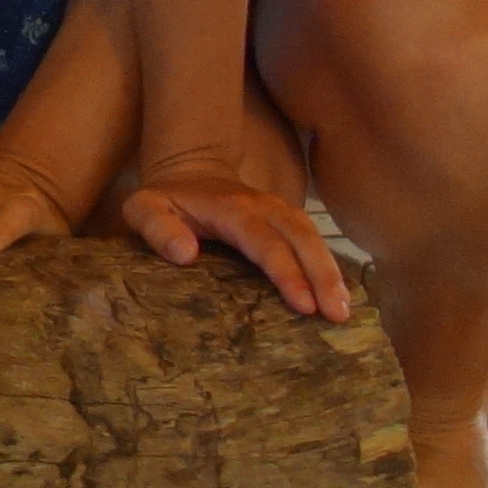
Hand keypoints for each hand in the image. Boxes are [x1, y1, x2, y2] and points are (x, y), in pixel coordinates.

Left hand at [115, 154, 350, 318]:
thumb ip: (157, 229)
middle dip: (322, 276)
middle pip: (301, 238)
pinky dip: (328, 266)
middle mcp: (263, 207)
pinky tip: (340, 295)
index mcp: (232, 209)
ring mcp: (279, 211)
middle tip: (338, 316)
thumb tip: (186, 255)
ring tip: (344, 310)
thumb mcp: (144, 210)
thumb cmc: (165, 200)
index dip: (287, 273)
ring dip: (332, 273)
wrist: (189, 171)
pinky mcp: (287, 220)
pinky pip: (313, 241)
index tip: (304, 305)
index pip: (265, 242)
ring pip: (313, 238)